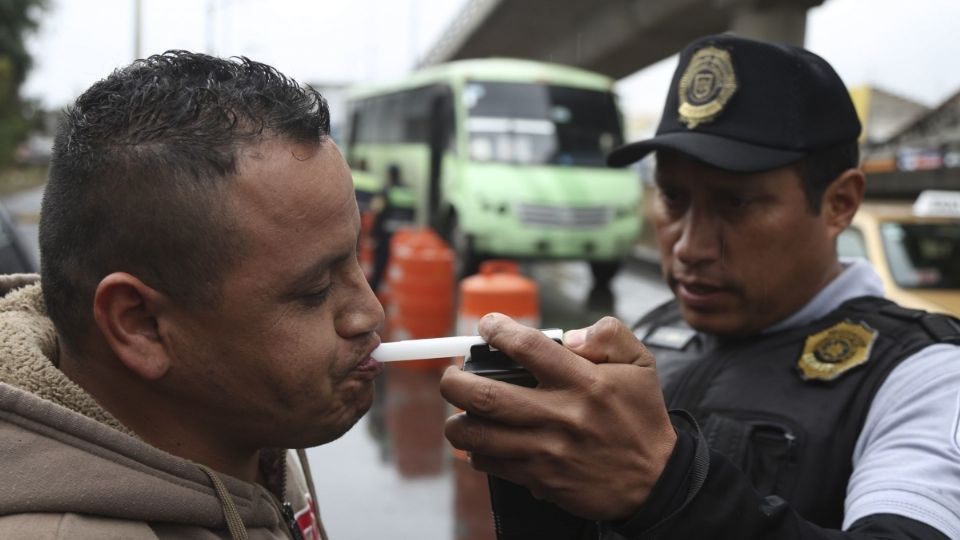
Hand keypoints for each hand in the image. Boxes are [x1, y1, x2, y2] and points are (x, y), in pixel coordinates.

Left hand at [440, 313, 676, 520]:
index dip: (497, 330)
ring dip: (457, 422)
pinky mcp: (541, 479)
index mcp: (585, 382)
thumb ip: (610, 334)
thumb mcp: (641, 363)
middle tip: (451, 376)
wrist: (655, 480)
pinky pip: (492, 464)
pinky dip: (477, 451)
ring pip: (479, 435)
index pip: (528, 346)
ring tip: (458, 412)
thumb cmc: (641, 417)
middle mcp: (561, 415)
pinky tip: (482, 441)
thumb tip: (570, 336)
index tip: (487, 326)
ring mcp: (548, 451)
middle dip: (454, 382)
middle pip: (486, 395)